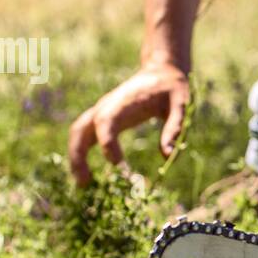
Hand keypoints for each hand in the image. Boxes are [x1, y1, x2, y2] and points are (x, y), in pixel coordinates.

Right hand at [68, 64, 189, 185]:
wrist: (160, 72)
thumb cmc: (172, 89)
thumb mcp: (181, 105)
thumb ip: (175, 127)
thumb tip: (168, 155)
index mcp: (125, 101)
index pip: (107, 121)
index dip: (107, 143)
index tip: (118, 166)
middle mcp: (107, 106)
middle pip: (82, 129)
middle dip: (79, 155)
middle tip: (85, 183)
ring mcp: (102, 111)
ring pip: (78, 133)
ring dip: (75, 157)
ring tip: (82, 184)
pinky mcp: (103, 118)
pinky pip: (84, 135)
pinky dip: (80, 153)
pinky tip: (87, 175)